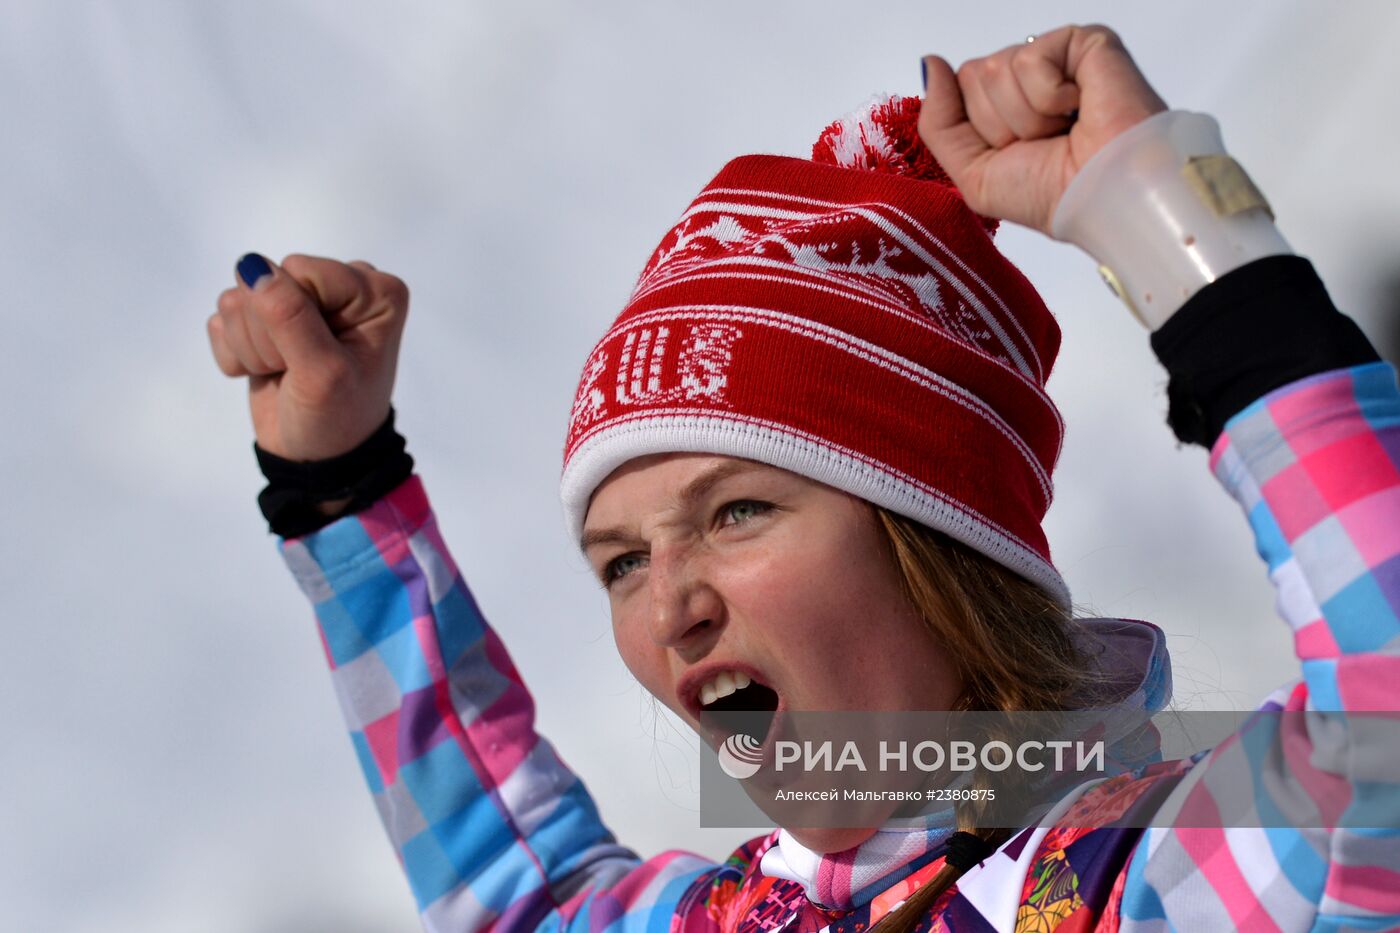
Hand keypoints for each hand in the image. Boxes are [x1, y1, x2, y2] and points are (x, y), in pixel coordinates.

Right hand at [207, 253, 409, 460]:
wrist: (317, 457)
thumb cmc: (337, 418)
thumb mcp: (322, 373)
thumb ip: (290, 317)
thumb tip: (252, 267)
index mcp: (374, 291)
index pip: (299, 270)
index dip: (293, 317)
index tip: (316, 357)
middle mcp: (340, 285)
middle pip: (267, 280)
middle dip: (270, 335)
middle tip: (298, 370)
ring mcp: (299, 298)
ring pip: (237, 299)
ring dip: (253, 348)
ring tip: (286, 373)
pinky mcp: (263, 318)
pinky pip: (221, 319)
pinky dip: (237, 354)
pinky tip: (266, 373)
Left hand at [918, 24, 1166, 236]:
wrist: (1104, 197)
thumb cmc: (1051, 194)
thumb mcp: (972, 173)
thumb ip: (939, 121)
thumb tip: (929, 62)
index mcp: (1006, 105)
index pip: (958, 89)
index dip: (980, 130)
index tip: (1018, 154)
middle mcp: (1030, 78)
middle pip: (973, 76)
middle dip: (1000, 124)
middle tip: (1045, 143)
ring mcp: (1057, 56)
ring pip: (994, 69)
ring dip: (1025, 116)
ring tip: (1064, 130)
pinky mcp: (1083, 42)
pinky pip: (1029, 57)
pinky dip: (1047, 96)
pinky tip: (1078, 108)